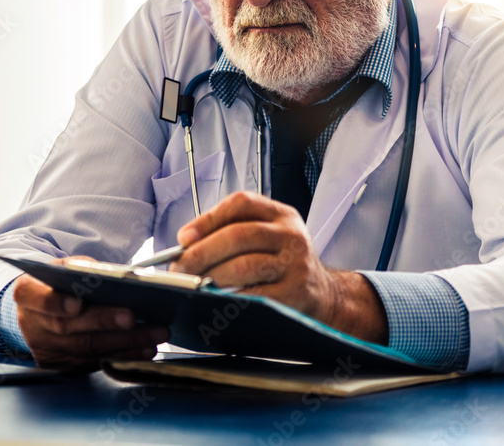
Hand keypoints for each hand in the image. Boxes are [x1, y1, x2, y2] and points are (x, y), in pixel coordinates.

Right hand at [12, 257, 169, 371]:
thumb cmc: (59, 284)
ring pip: (86, 349)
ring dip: (125, 342)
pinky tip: (145, 349)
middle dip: (103, 322)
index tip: (77, 303)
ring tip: (154, 334)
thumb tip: (115, 276)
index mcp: (27, 293)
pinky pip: (96, 363)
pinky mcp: (64, 366)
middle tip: (132, 318)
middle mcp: (32, 324)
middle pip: (68, 326)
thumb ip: (82, 269)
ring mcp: (47, 349)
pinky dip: (124, 356)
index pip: (36, 298)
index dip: (54, 302)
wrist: (42, 311)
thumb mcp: (64, 268)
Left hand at [170, 191, 387, 343]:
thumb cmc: (284, 263)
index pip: (241, 204)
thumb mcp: (269, 236)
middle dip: (201, 252)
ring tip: (195, 284)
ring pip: (244, 265)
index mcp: (281, 214)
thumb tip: (186, 244)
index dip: (208, 219)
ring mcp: (296, 264)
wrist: (324, 294)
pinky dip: (229, 298)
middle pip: (238, 235)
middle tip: (180, 267)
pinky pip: (254, 295)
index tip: (183, 237)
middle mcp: (291, 235)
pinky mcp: (294, 293)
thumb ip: (233, 231)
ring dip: (211, 276)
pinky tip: (217, 299)